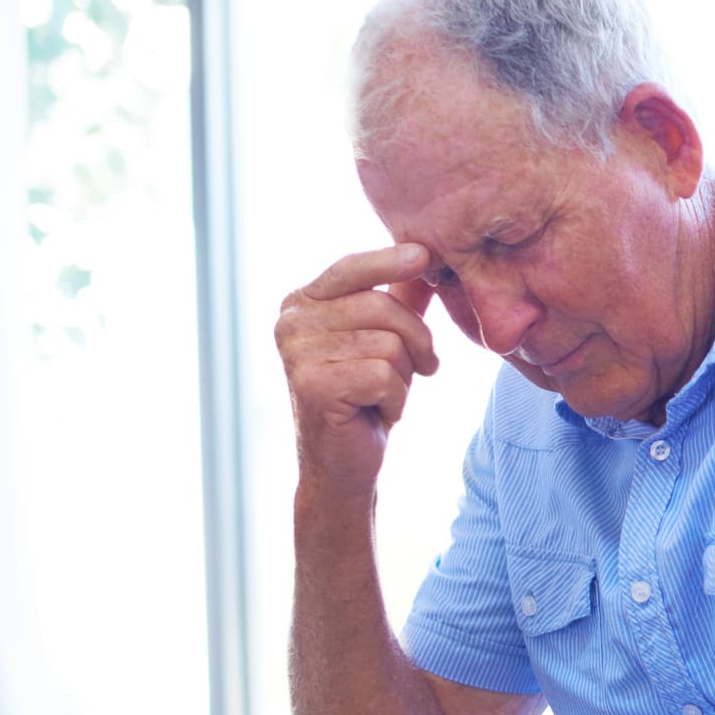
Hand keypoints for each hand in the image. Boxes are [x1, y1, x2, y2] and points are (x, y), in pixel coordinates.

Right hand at [276, 242, 440, 498]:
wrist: (344, 462)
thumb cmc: (365, 396)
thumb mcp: (383, 339)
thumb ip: (397, 298)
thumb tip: (423, 252)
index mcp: (301, 303)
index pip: (350, 269)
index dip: (389, 261)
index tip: (423, 255)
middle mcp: (290, 323)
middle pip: (381, 307)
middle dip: (416, 340)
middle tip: (418, 369)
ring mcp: (296, 353)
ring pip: (389, 344)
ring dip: (404, 376)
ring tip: (384, 394)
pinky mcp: (313, 385)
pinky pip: (385, 376)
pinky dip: (396, 399)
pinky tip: (375, 412)